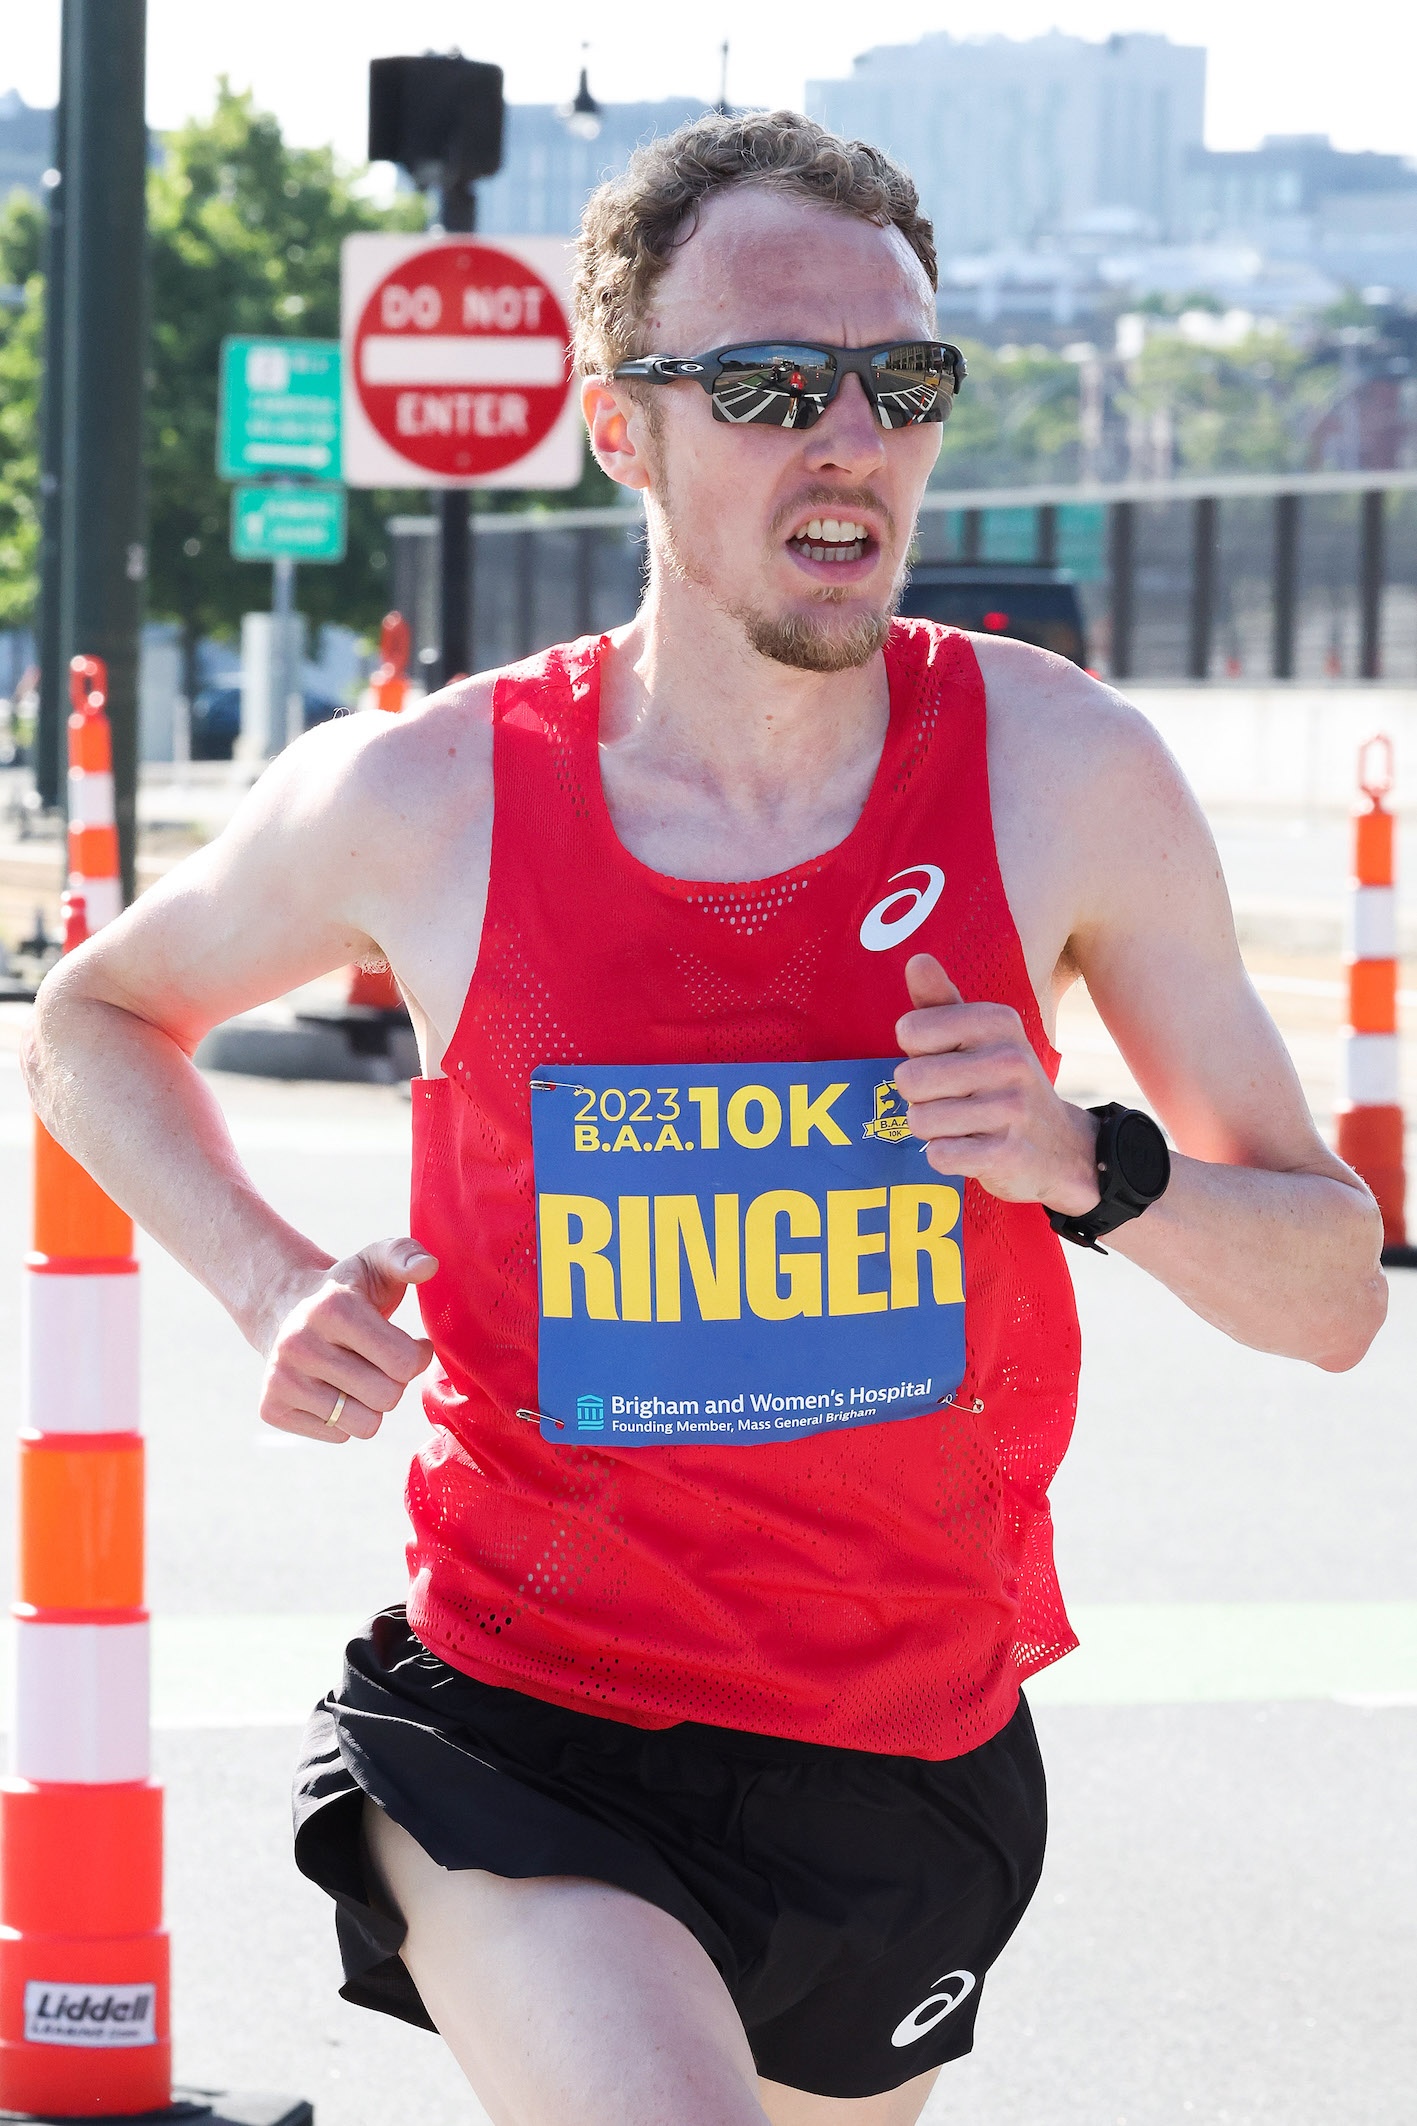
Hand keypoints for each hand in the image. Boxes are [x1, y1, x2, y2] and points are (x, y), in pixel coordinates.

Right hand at [258, 1236, 437, 1443]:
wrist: (283, 1308)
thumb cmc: (346, 1289)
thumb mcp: (375, 1262)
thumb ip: (405, 1255)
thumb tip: (427, 1267)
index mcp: (333, 1308)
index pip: (405, 1362)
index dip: (417, 1354)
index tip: (407, 1341)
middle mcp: (299, 1344)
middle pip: (387, 1397)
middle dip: (394, 1381)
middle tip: (377, 1359)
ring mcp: (281, 1378)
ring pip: (365, 1424)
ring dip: (371, 1404)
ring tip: (356, 1374)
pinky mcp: (271, 1407)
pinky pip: (339, 1436)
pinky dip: (344, 1418)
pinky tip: (330, 1386)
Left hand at [894, 954, 1099, 1210]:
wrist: (1060, 1145)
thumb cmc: (1001, 1082)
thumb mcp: (978, 1036)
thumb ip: (940, 1001)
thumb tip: (916, 960)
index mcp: (997, 1022)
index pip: (910, 1031)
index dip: (916, 1053)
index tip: (946, 1060)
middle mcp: (1009, 1060)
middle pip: (909, 1079)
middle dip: (918, 1097)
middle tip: (952, 1099)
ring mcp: (1012, 1109)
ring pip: (920, 1120)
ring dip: (932, 1129)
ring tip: (964, 1124)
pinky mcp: (1009, 1154)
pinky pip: (940, 1155)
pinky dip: (946, 1157)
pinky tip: (973, 1149)